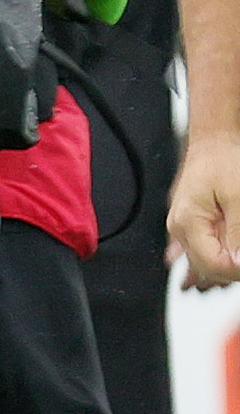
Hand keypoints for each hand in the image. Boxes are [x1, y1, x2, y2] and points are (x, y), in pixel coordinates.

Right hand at [168, 131, 239, 287]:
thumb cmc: (222, 160)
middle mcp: (179, 228)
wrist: (214, 143)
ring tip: (235, 255)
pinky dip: (212, 261)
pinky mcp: (190, 227)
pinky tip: (215, 265)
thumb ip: (237, 232)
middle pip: (207, 268)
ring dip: (224, 267)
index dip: (237, 269)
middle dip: (232, 270)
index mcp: (187, 220)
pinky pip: (199, 254)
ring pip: (204, 264)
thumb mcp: (238, 196)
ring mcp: (183, 228)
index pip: (212, 264)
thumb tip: (238, 263)